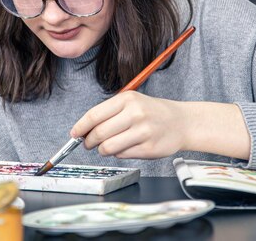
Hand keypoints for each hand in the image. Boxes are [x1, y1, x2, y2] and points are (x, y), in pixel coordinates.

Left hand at [70, 93, 250, 160]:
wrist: (181, 122)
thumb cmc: (151, 112)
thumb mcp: (131, 103)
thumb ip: (108, 114)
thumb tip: (82, 130)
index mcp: (127, 99)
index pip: (94, 115)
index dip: (80, 127)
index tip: (74, 134)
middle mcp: (135, 114)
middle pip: (99, 133)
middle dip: (89, 142)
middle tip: (88, 144)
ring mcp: (143, 132)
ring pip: (109, 147)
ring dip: (103, 150)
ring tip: (107, 146)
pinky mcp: (149, 148)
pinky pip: (122, 155)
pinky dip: (118, 154)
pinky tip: (125, 147)